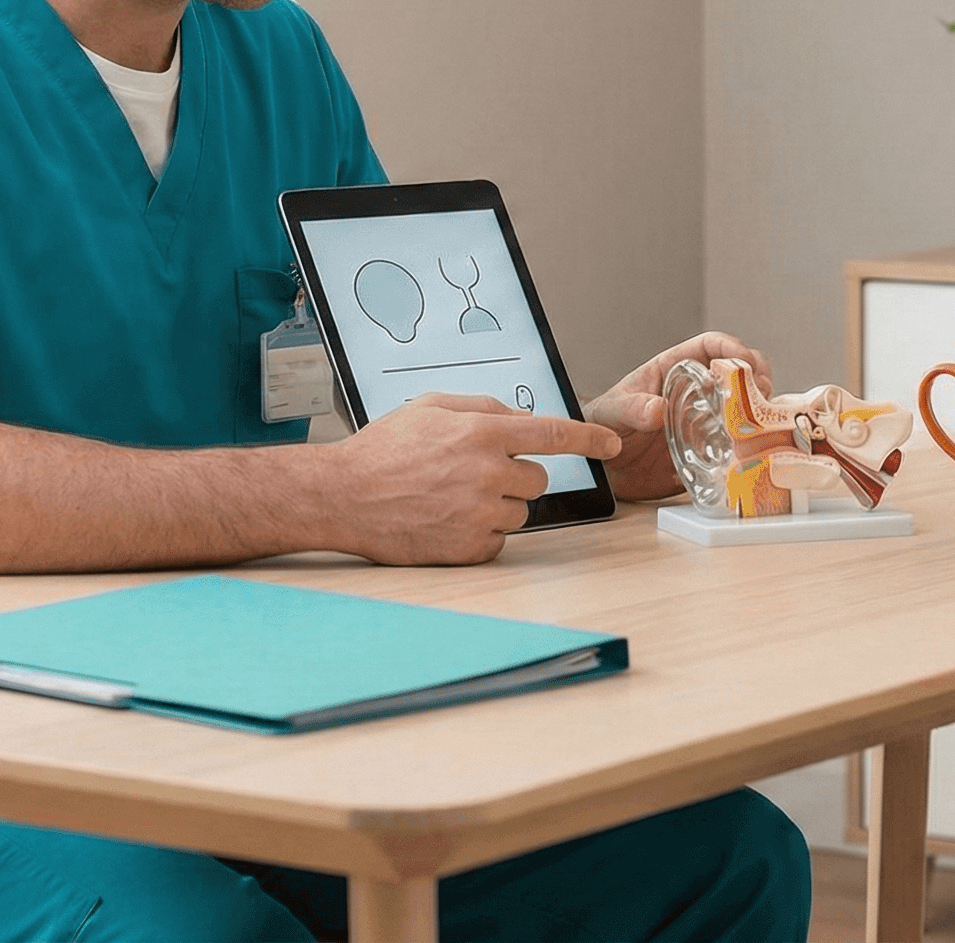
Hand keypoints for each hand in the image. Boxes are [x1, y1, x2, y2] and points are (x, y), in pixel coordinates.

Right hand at [324, 393, 620, 564]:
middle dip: (515, 475)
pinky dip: (481, 533)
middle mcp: (487, 473)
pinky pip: (499, 540)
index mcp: (482, 433)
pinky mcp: (469, 548)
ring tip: (451, 497)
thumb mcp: (431, 407)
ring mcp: (479, 514)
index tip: (612, 444)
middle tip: (471, 474)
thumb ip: (483, 408)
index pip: (554, 433)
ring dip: (498, 505)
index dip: (589, 439)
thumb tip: (521, 418)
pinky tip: (446, 520)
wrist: (343, 496)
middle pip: (538, 478)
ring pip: (521, 512)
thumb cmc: (384, 450)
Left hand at [584, 332, 772, 499]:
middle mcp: (695, 393)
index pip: (709, 346)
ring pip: (744, 408)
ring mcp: (704, 421)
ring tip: (761, 424)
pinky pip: (735, 446)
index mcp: (674, 370)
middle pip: (738, 373)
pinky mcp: (707, 451)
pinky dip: (748, 448)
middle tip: (761, 395)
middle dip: (756, 378)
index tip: (744, 360)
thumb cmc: (603, 425)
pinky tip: (751, 453)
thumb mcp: (613, 411)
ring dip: (758, 413)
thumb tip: (658, 409)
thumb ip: (632, 408)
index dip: (731, 347)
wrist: (600, 466)